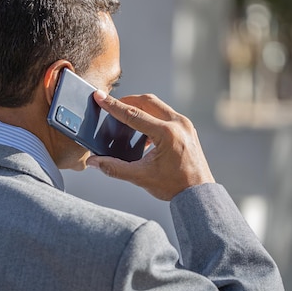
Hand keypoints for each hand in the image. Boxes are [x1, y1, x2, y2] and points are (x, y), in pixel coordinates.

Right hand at [86, 91, 214, 200]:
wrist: (198, 193)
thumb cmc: (174, 186)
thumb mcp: (140, 177)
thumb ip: (114, 168)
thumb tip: (94, 162)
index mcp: (167, 133)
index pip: (133, 115)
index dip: (114, 106)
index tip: (100, 97)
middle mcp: (178, 124)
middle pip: (147, 101)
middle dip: (127, 101)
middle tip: (112, 104)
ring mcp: (185, 125)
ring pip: (157, 105)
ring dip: (140, 107)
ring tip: (125, 115)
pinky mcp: (187, 128)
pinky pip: (165, 114)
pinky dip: (151, 116)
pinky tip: (142, 128)